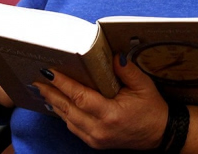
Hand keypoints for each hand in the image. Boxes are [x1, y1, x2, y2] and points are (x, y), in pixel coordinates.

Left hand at [34, 55, 167, 150]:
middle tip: (37, 79)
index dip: (63, 84)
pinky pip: (73, 127)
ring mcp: (96, 139)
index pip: (81, 97)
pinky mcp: (95, 142)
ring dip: (54, 103)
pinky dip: (64, 114)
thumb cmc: (152, 108)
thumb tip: (112, 56)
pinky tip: (58, 103)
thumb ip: (126, 70)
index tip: (50, 72)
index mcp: (111, 115)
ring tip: (43, 88)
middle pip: (68, 110)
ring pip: (68, 120)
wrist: (160, 133)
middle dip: (51, 93)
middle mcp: (99, 130)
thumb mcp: (143, 85)